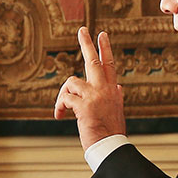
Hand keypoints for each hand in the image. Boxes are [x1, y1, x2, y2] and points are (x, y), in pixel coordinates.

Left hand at [55, 27, 125, 150]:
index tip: (102, 35)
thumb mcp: (116, 111)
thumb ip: (115, 96)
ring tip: (62, 112)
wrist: (111, 148)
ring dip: (63, 96)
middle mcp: (106, 90)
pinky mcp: (85, 106)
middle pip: (94, 61)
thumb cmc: (110, 133)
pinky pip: (65, 98)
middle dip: (87, 44)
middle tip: (82, 30)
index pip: (109, 65)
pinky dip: (59, 107)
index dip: (105, 49)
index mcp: (112, 91)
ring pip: (71, 82)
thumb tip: (118, 85)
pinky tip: (60, 117)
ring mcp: (95, 96)